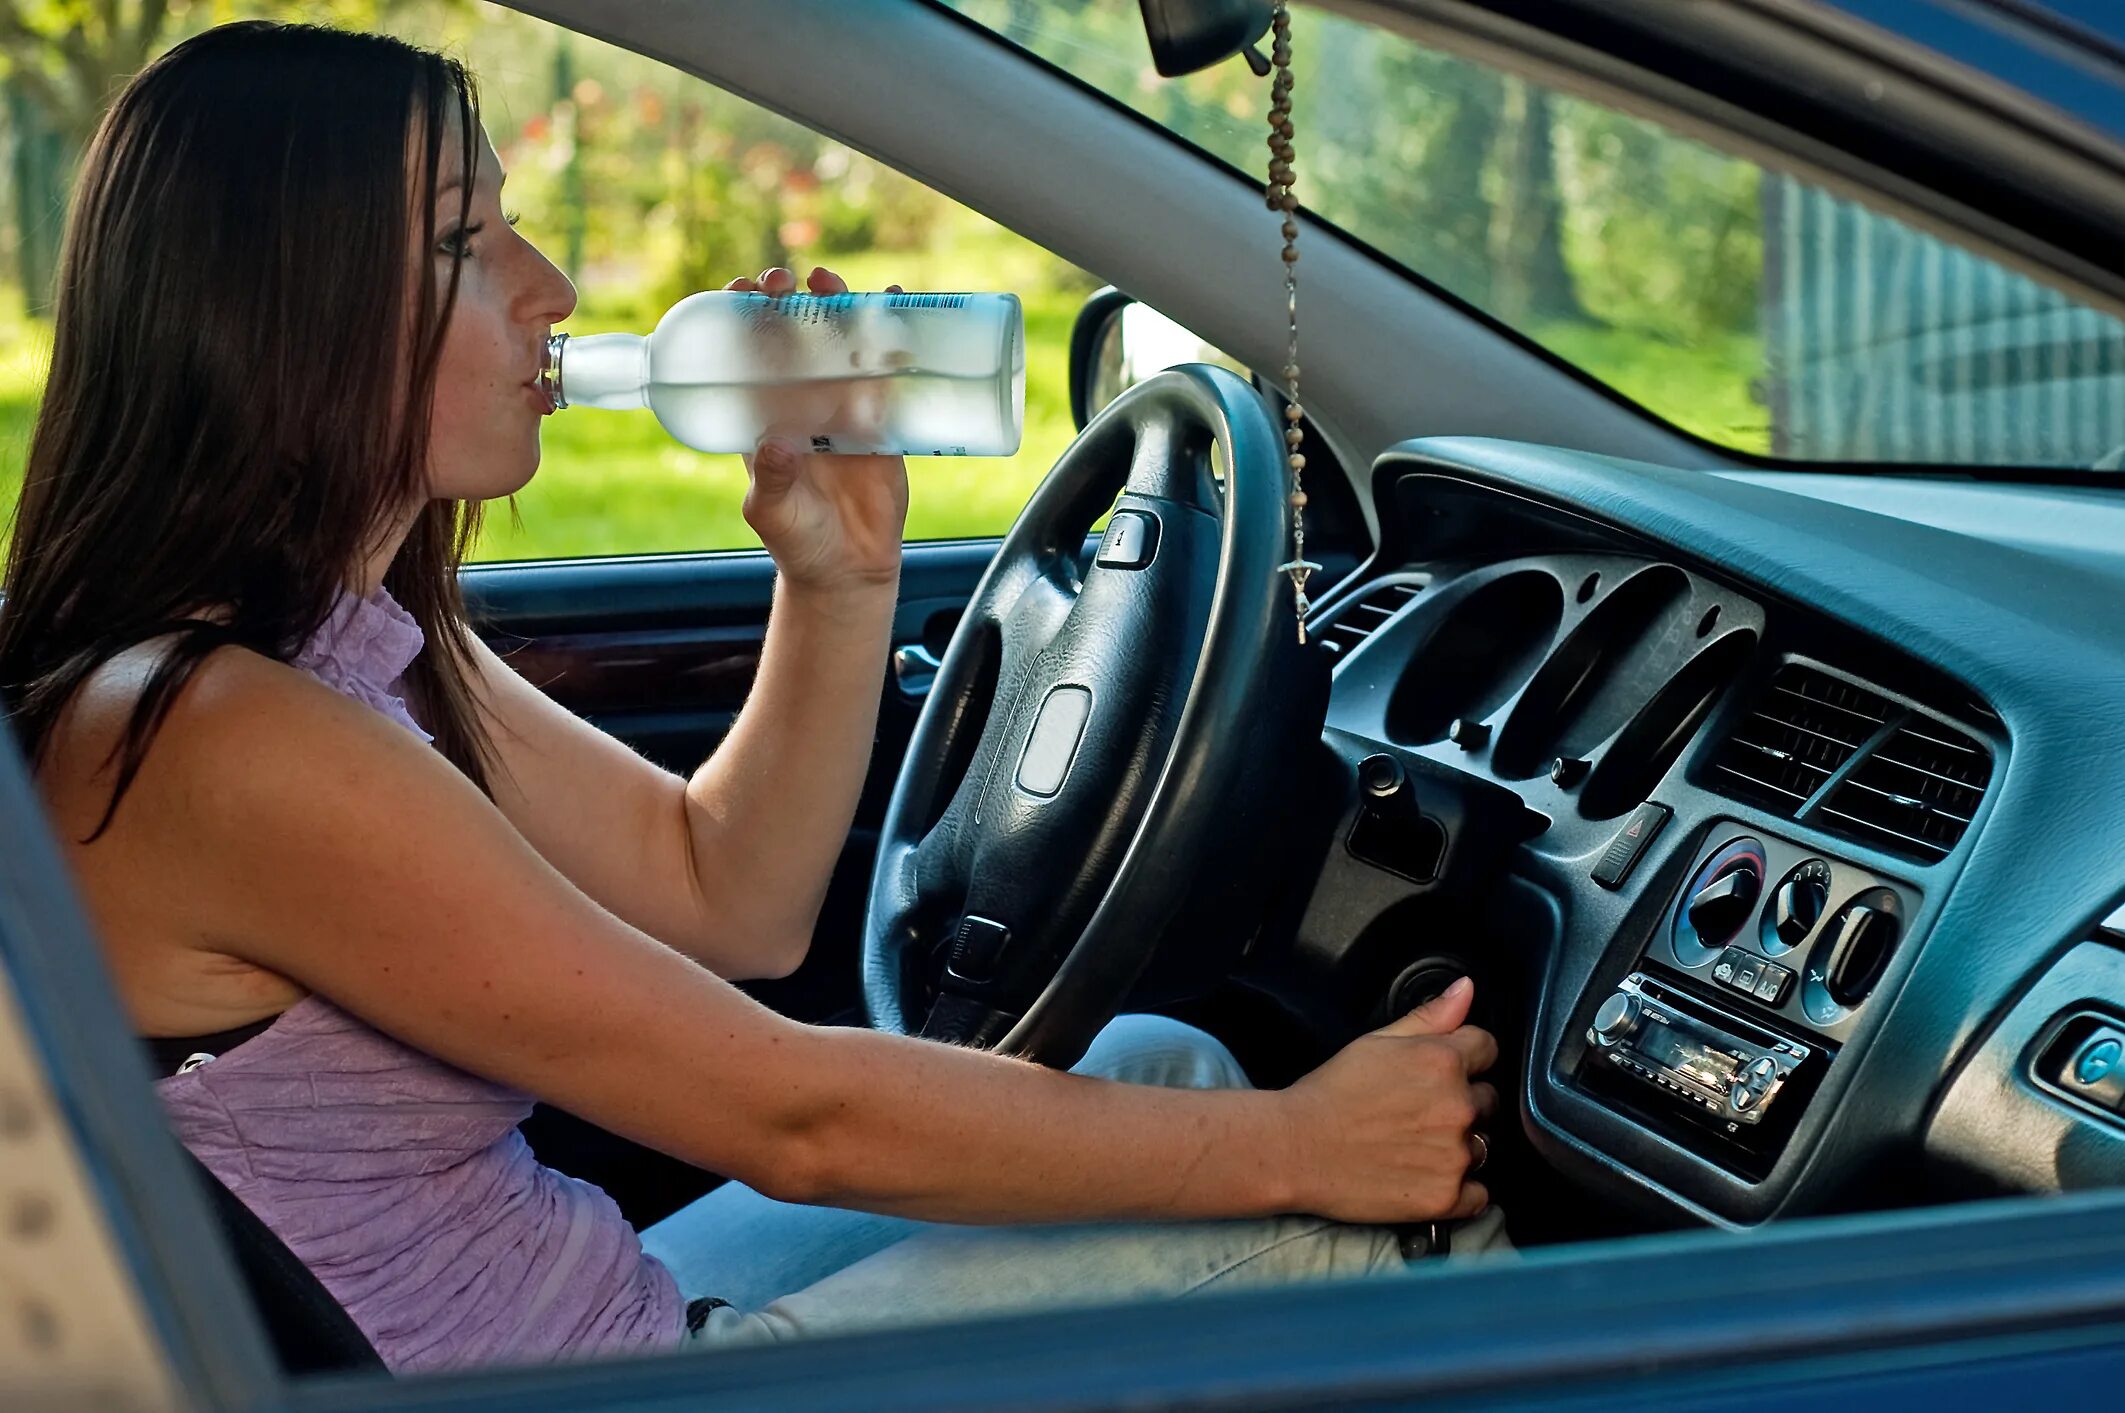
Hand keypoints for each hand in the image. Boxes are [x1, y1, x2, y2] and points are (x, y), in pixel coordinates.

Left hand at [728, 265, 909, 593]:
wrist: (847, 568)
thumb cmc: (798, 541)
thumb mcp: (773, 512)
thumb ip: (772, 480)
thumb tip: (776, 444)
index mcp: (763, 418)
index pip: (748, 357)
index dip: (742, 320)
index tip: (741, 290)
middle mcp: (800, 405)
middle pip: (793, 340)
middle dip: (789, 303)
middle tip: (787, 280)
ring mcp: (841, 408)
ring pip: (839, 346)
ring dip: (837, 309)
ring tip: (832, 280)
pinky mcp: (881, 420)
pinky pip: (885, 372)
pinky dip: (891, 337)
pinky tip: (895, 304)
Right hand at [1277, 977, 1498, 1223]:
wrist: (1294, 1149)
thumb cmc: (1329, 1094)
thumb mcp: (1375, 1041)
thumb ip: (1429, 1016)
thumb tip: (1467, 989)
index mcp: (1442, 1061)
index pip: (1487, 1049)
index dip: (1465, 1057)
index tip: (1440, 1073)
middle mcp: (1457, 1106)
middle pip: (1488, 1099)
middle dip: (1461, 1102)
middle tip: (1418, 1113)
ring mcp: (1454, 1155)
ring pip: (1483, 1145)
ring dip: (1459, 1146)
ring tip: (1415, 1146)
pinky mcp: (1446, 1197)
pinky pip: (1479, 1195)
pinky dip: (1461, 1189)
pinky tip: (1425, 1177)